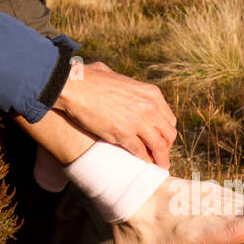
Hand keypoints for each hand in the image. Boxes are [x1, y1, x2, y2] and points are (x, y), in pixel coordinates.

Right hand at [57, 60, 176, 166]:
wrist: (75, 87)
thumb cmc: (90, 79)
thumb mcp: (118, 77)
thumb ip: (126, 87)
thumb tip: (121, 88)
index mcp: (151, 93)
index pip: (168, 118)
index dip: (165, 131)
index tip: (160, 138)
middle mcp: (149, 107)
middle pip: (168, 134)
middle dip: (166, 146)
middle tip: (160, 155)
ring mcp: (138, 121)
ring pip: (159, 146)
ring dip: (160, 158)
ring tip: (159, 166)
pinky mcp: (124, 134)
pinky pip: (141, 152)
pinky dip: (143, 160)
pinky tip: (142, 163)